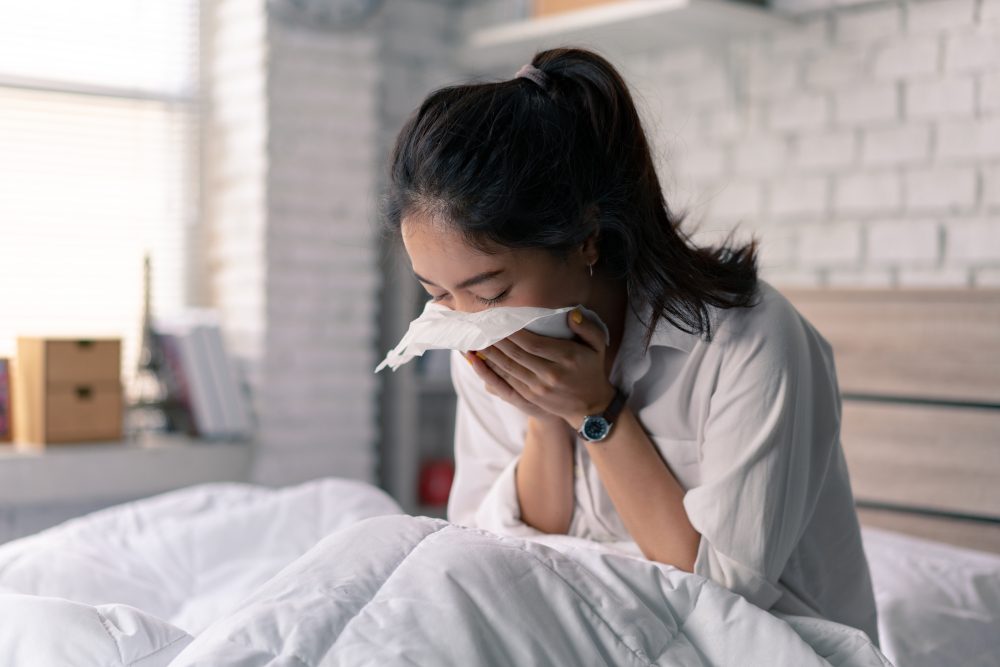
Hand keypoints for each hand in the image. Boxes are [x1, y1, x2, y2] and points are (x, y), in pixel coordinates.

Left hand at [463, 309, 615, 429]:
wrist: (590, 406)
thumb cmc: (591, 369)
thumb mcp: (597, 346)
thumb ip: (586, 327)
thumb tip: (571, 314)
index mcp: (567, 358)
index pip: (534, 343)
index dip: (514, 333)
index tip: (500, 319)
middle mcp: (551, 374)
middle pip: (517, 354)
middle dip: (497, 340)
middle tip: (480, 325)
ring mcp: (538, 388)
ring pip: (508, 368)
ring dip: (489, 354)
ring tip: (474, 339)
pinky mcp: (529, 397)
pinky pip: (505, 381)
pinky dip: (490, 370)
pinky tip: (478, 360)